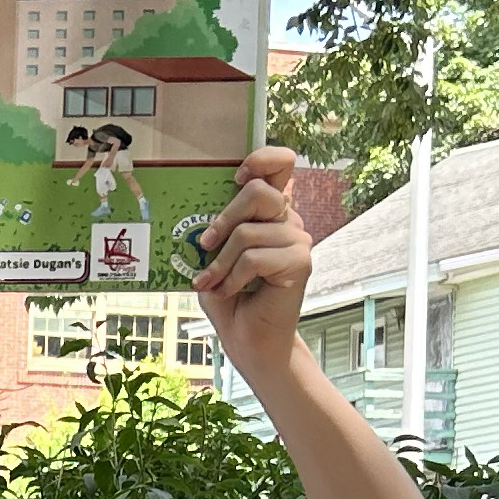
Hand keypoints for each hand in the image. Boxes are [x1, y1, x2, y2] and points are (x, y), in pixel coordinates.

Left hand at [191, 146, 314, 382]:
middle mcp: (288, 220)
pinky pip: (254, 257)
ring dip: (221, 262)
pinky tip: (228, 292)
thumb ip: (214, 227)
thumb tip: (198, 212)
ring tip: (211, 282)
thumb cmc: (229, 295)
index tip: (236, 177)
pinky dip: (232, 277)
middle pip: (259, 192)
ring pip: (248, 232)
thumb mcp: (213, 255)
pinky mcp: (300, 262)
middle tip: (205, 245)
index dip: (262, 159)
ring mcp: (297, 240)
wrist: (248, 339)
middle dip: (224, 219)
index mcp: (270, 211)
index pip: (282, 163)